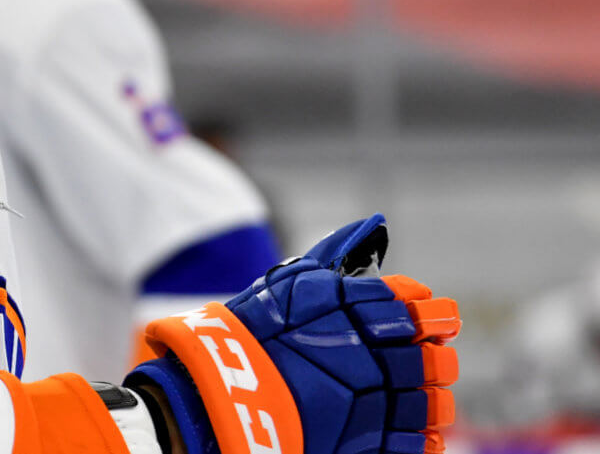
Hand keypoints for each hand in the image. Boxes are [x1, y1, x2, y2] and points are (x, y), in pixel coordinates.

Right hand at [124, 215, 459, 453]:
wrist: (224, 392)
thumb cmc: (254, 331)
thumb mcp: (292, 281)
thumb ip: (335, 252)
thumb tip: (374, 226)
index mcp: (361, 313)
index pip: (417, 308)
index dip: (429, 315)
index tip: (430, 320)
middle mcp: (377, 357)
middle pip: (433, 358)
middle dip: (433, 357)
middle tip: (427, 358)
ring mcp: (376, 405)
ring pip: (434, 403)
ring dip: (433, 398)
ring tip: (421, 396)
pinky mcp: (368, 443)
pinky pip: (418, 444)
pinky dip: (425, 437)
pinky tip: (418, 431)